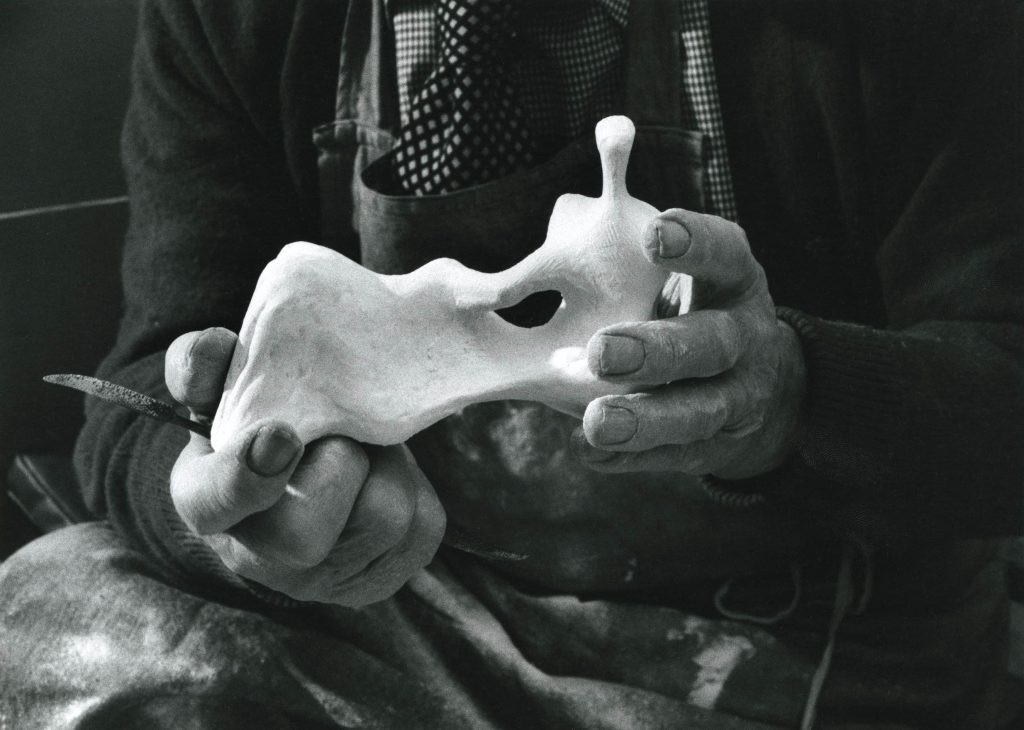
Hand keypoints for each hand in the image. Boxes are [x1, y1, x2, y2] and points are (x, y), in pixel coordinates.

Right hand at [165, 327, 444, 604]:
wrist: (304, 477)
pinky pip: (422, 526)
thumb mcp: (222, 391)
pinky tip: (385, 474)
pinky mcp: (381, 581)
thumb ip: (206, 363)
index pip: (214, 504)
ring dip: (387, 466)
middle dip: (341, 464)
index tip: (281, 434)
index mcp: (206, 505)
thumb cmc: (261, 425)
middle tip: (345, 430)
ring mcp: (323, 581)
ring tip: (368, 445)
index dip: (247, 474)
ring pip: (383, 517)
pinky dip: (415, 487)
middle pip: (307, 532)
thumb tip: (216, 345)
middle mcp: (260, 561)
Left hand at [572, 209, 805, 479]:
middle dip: (657, 350)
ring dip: (646, 418)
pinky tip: (591, 450)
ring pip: (699, 410)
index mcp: (733, 282)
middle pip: (711, 343)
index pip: (725, 254)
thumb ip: (629, 278)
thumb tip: (530, 279)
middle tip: (600, 352)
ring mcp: (739, 397)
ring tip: (597, 422)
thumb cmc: (690, 315)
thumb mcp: (678, 285)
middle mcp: (744, 337)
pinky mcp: (718, 446)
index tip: (652, 235)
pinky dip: (631, 455)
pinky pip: (675, 454)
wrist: (760, 390)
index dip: (695, 243)